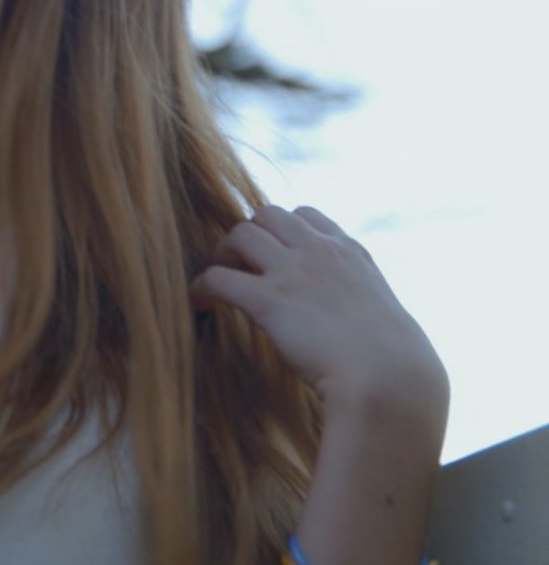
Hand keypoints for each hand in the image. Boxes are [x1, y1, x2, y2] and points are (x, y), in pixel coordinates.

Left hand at [193, 205, 446, 414]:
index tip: (273, 253)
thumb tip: (357, 325)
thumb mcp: (385, 317)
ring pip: (239, 233)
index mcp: (351, 254)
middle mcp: (322, 252)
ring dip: (222, 253)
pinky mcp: (269, 299)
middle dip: (249, 234)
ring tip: (219, 281)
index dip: (282, 230)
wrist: (391, 383)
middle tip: (240, 266)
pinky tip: (200, 304)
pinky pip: (217, 276)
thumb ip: (361, 304)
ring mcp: (295, 272)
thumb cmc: (396, 366)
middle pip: (268, 213)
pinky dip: (200, 287)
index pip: (307, 216)